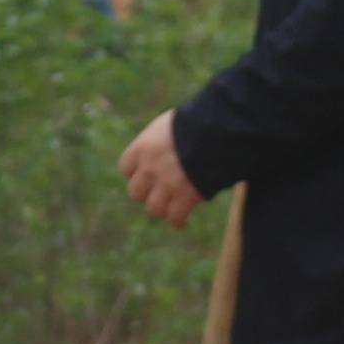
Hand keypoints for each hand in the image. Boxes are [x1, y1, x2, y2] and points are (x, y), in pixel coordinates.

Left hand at [117, 110, 200, 225]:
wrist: (217, 130)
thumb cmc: (197, 121)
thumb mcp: (170, 124)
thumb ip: (161, 140)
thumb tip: (165, 148)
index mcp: (143, 147)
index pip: (126, 168)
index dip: (136, 173)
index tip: (147, 173)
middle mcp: (150, 168)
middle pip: (136, 192)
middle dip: (147, 193)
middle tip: (160, 192)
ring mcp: (167, 184)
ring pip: (154, 209)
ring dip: (163, 209)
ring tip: (173, 208)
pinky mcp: (185, 196)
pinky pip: (175, 217)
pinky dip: (178, 221)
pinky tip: (183, 221)